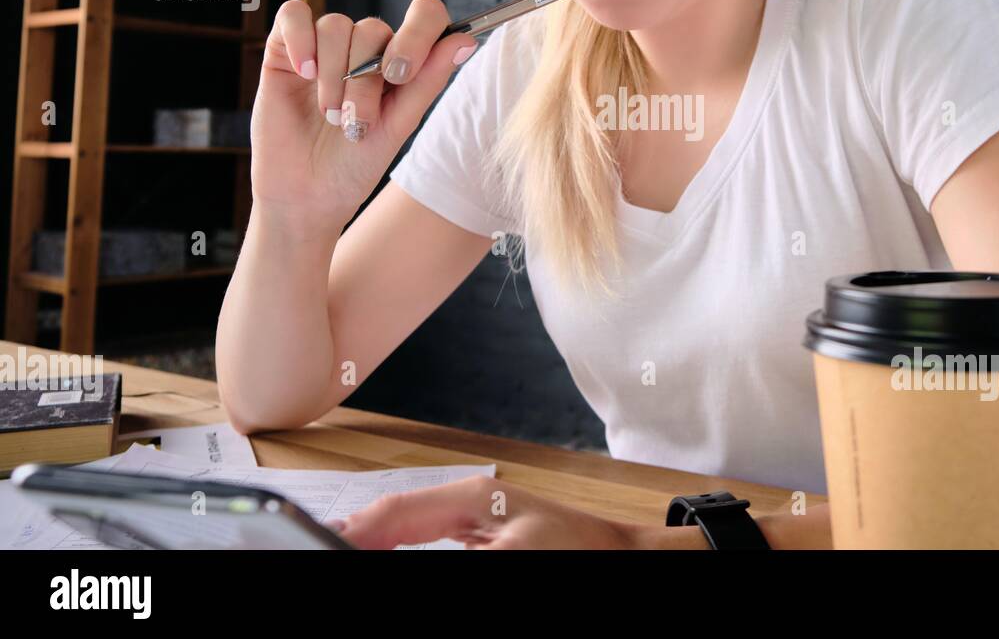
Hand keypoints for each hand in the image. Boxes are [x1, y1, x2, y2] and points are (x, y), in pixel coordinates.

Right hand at [249, 0, 477, 229]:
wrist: (306, 194)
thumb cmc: (355, 163)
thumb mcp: (398, 125)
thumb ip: (428, 80)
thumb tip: (466, 40)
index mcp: (400, 61)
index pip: (423, 16)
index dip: (416, 34)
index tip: (398, 75)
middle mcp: (364, 48)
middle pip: (372, 29)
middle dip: (364, 81)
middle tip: (354, 122)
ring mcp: (324, 47)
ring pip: (335, 25)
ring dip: (333, 75)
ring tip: (329, 114)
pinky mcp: (284, 50)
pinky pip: (293, 15)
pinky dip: (301, 39)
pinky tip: (303, 72)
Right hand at [326, 475, 645, 549]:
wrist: (624, 560)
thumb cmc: (579, 552)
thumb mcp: (507, 560)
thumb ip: (445, 558)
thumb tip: (387, 539)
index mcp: (469, 494)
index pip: (392, 513)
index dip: (353, 533)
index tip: (322, 543)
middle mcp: (467, 499)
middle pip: (391, 518)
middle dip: (357, 535)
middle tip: (319, 548)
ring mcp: (473, 517)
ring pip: (404, 528)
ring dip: (375, 539)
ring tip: (342, 548)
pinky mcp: (481, 536)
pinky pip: (424, 537)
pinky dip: (399, 544)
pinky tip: (382, 550)